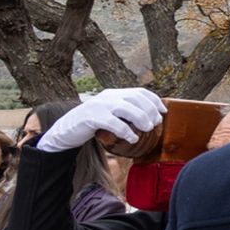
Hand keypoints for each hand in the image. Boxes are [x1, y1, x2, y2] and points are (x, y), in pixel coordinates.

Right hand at [36, 88, 164, 152]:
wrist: (66, 130)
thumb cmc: (93, 123)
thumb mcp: (110, 113)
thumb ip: (125, 112)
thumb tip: (150, 119)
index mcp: (114, 93)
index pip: (139, 91)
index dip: (154, 100)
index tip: (163, 111)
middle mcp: (108, 96)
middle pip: (135, 98)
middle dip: (150, 110)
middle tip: (156, 123)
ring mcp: (99, 105)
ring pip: (126, 108)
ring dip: (141, 118)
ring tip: (148, 129)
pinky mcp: (91, 117)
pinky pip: (113, 122)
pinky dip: (126, 130)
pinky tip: (132, 138)